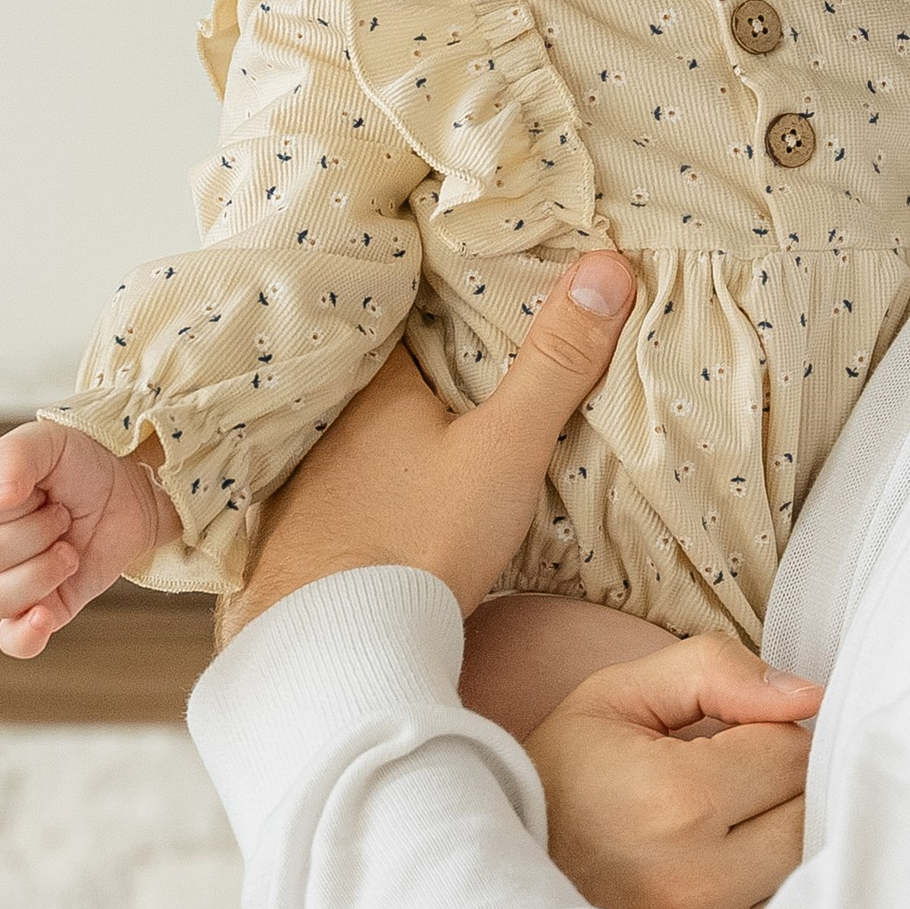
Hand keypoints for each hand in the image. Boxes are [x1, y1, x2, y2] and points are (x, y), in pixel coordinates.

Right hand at [0, 419, 169, 659]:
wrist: (130, 487)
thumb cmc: (79, 460)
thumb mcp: (46, 442)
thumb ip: (14, 458)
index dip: (17, 501)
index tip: (44, 487)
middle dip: (39, 532)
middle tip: (65, 513)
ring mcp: (10, 580)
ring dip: (42, 572)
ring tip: (71, 550)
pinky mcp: (45, 606)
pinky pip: (13, 640)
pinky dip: (23, 637)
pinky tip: (42, 620)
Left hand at [218, 252, 638, 645]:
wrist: (334, 644)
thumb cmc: (418, 538)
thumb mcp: (504, 447)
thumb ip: (554, 364)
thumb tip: (606, 264)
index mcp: (374, 379)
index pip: (408, 309)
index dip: (446, 290)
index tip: (481, 272)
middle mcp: (330, 415)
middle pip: (385, 367)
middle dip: (424, 355)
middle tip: (472, 336)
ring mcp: (308, 472)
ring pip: (361, 423)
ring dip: (393, 417)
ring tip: (439, 403)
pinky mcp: (303, 525)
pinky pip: (344, 474)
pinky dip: (371, 468)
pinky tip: (394, 481)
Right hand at [532, 636, 820, 908]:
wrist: (492, 885)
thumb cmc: (558, 782)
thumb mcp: (614, 699)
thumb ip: (712, 671)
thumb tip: (810, 694)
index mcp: (674, 800)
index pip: (792, 750)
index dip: (764, 735)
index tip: (720, 745)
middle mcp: (698, 880)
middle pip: (811, 812)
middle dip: (780, 789)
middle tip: (726, 789)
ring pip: (807, 869)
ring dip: (781, 843)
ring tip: (722, 834)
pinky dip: (769, 897)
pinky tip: (721, 882)